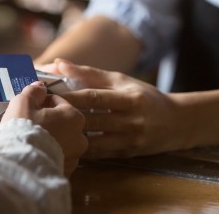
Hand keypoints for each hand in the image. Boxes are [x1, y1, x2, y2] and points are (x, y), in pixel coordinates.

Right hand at [1, 82, 87, 175]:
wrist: (19, 165)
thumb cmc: (22, 130)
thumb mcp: (23, 103)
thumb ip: (34, 91)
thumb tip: (40, 86)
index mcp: (74, 117)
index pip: (58, 102)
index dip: (41, 102)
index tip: (29, 106)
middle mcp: (80, 138)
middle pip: (61, 123)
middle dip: (47, 121)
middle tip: (29, 124)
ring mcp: (74, 157)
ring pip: (61, 141)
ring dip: (49, 139)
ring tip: (30, 141)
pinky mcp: (66, 172)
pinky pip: (57, 159)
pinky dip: (48, 155)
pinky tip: (34, 154)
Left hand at [55, 60, 187, 158]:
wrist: (177, 122)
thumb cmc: (144, 96)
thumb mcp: (122, 81)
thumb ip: (90, 73)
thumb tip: (58, 63)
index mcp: (130, 98)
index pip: (94, 98)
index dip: (69, 97)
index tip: (48, 95)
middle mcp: (132, 121)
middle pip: (92, 120)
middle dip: (65, 117)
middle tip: (42, 115)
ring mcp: (131, 141)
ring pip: (94, 142)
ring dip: (72, 137)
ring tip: (50, 132)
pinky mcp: (128, 154)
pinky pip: (100, 154)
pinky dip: (83, 150)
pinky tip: (67, 144)